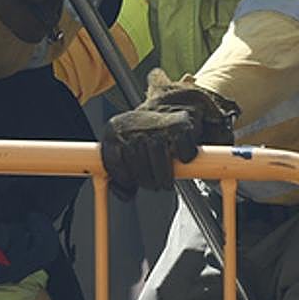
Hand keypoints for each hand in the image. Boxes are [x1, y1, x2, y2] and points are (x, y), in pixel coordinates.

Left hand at [101, 69, 239, 197]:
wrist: (169, 105)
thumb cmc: (144, 136)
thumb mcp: (126, 152)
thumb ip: (120, 176)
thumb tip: (124, 194)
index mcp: (114, 130)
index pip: (114, 161)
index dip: (125, 178)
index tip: (133, 183)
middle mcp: (133, 124)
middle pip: (137, 162)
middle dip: (146, 180)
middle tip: (154, 185)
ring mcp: (156, 122)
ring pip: (158, 156)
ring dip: (164, 176)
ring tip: (165, 182)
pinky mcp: (179, 124)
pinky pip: (183, 150)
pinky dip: (185, 158)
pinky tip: (181, 160)